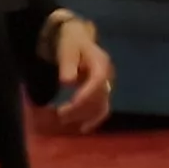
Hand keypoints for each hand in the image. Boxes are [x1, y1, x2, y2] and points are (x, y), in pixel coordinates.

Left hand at [39, 14, 112, 133]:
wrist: (76, 39)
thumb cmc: (70, 44)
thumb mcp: (67, 50)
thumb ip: (67, 65)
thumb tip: (67, 81)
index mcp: (101, 63)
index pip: (97, 81)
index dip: (86, 94)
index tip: (73, 103)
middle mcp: (107, 76)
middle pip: (99, 96)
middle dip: (80, 108)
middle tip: (60, 114)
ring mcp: (106, 86)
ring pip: (100, 105)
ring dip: (84, 115)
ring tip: (64, 119)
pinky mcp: (102, 93)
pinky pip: (101, 109)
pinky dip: (94, 119)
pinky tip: (84, 128)